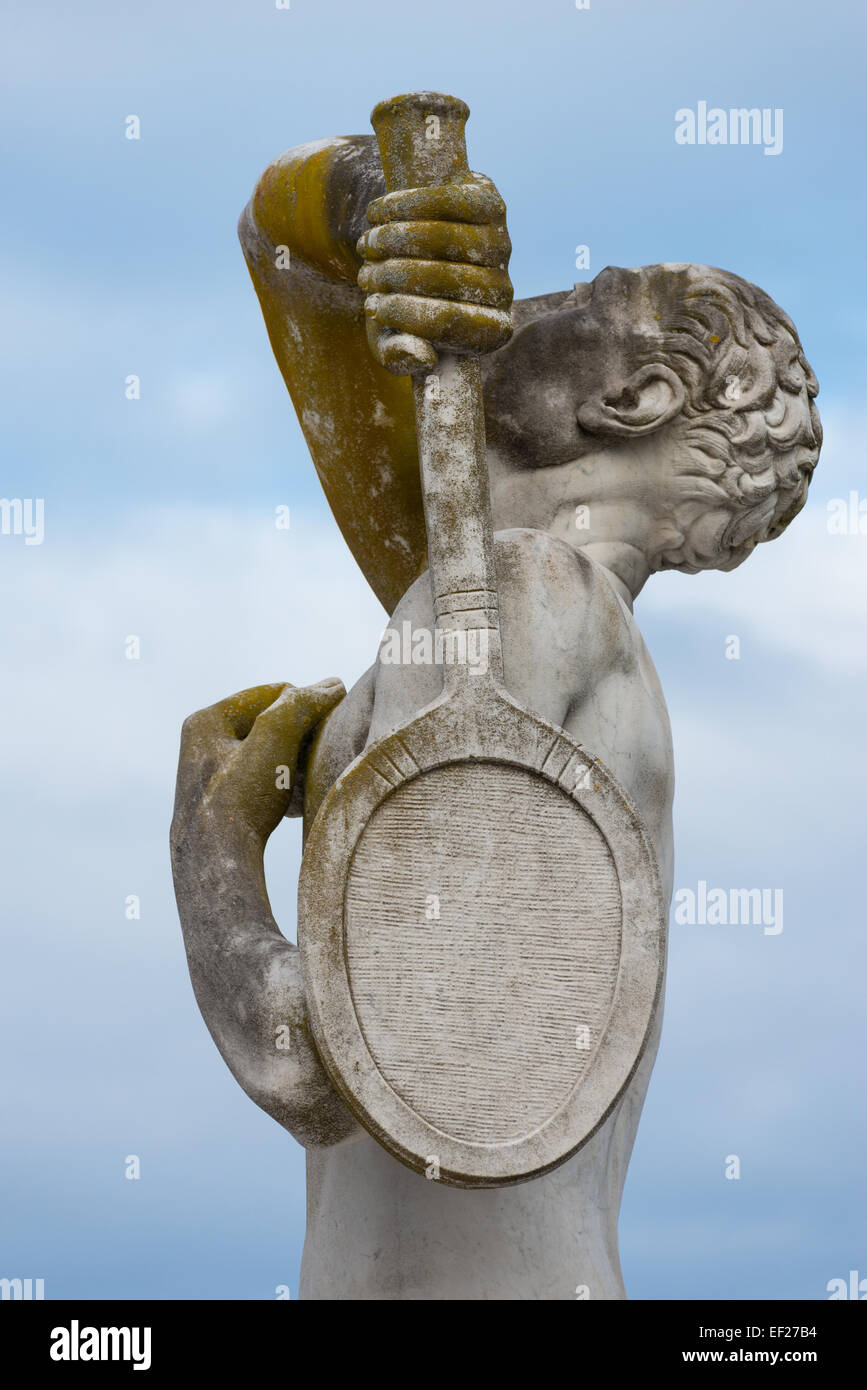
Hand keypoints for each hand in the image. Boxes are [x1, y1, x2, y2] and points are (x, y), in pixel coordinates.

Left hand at [172, 679, 345, 849]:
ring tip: (312, 778)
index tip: (332, 723)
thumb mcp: (275, 740)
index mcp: (206, 720)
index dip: (306, 703)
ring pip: (267, 754)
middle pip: (268, 723)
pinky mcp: (219, 804)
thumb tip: (333, 684)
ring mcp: (209, 776)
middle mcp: (202, 744)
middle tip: (323, 752)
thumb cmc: (241, 799)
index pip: (271, 692)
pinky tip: (297, 804)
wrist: (216, 865)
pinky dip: (283, 786)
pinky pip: (260, 781)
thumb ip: (302, 705)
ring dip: (294, 762)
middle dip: (299, 736)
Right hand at [356, 173, 512, 373]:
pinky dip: (403, 205)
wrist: (412, 252)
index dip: (403, 313)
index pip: (447, 322)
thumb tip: (423, 356)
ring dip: (393, 239)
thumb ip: (400, 359)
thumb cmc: (402, 306)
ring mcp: (500, 245)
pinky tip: (378, 214)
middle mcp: (503, 290)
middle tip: (365, 276)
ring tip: (368, 246)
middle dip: (392, 275)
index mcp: (490, 333)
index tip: (371, 307)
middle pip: (443, 279)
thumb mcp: (393, 339)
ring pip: (442, 237)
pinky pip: (445, 200)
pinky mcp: (490, 204)